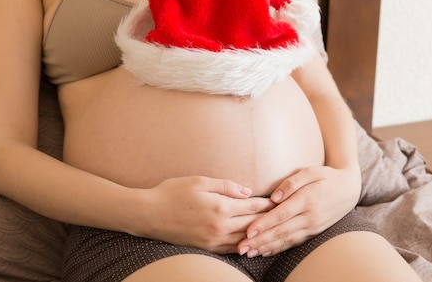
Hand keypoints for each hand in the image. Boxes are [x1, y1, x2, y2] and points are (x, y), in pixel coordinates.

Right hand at [142, 176, 274, 253]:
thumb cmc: (172, 192)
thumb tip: (248, 192)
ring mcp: (212, 240)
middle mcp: (219, 227)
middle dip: (268, 220)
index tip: (280, 201)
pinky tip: (251, 243)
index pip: (252, 207)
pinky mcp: (205, 248)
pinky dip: (244, 246)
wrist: (148, 214)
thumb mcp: (199, 181)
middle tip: (283, 216)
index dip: (268, 204)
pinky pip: (231, 250)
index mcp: (220, 207)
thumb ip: (226, 186)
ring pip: (244, 240)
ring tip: (272, 230)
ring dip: (259, 236)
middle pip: (252, 225)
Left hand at [237, 165, 360, 256]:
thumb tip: (274, 197)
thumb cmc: (326, 176)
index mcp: (307, 199)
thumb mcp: (310, 171)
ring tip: (249, 252)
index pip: (282, 214)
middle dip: (260, 240)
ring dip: (267, 247)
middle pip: (281, 231)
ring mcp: (313, 226)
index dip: (264, 223)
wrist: (349, 189)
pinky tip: (266, 252)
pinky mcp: (314, 232)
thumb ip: (291, 182)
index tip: (248, 231)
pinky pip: (295, 243)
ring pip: (286, 240)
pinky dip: (279, 248)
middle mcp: (311, 216)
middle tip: (242, 247)